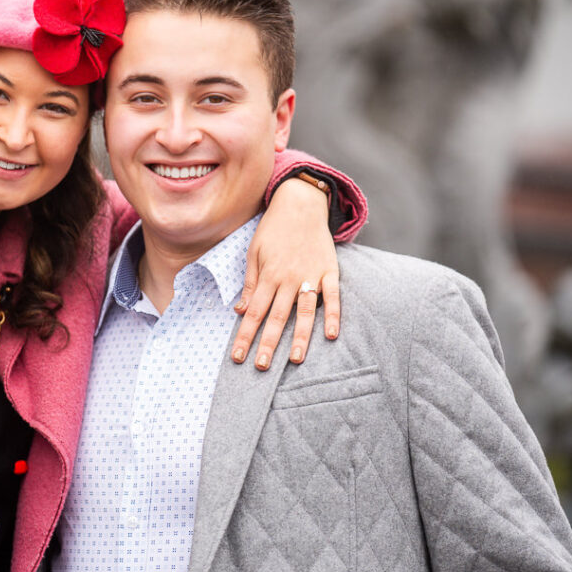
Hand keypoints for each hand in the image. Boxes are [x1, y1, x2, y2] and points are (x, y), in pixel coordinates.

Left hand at [232, 176, 340, 369]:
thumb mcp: (254, 252)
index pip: (254, 312)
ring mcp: (311, 275)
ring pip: (304, 312)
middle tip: (261, 367)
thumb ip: (250, 283)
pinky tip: (331, 335)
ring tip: (294, 360)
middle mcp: (289, 278)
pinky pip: (333, 296)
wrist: (301, 204)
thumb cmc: (273, 230)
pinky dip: (334, 315)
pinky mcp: (330, 271)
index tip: (238, 357)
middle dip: (268, 344)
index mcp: (268, 275)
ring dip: (300, 336)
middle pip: (277, 317)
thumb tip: (241, 311)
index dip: (245, 335)